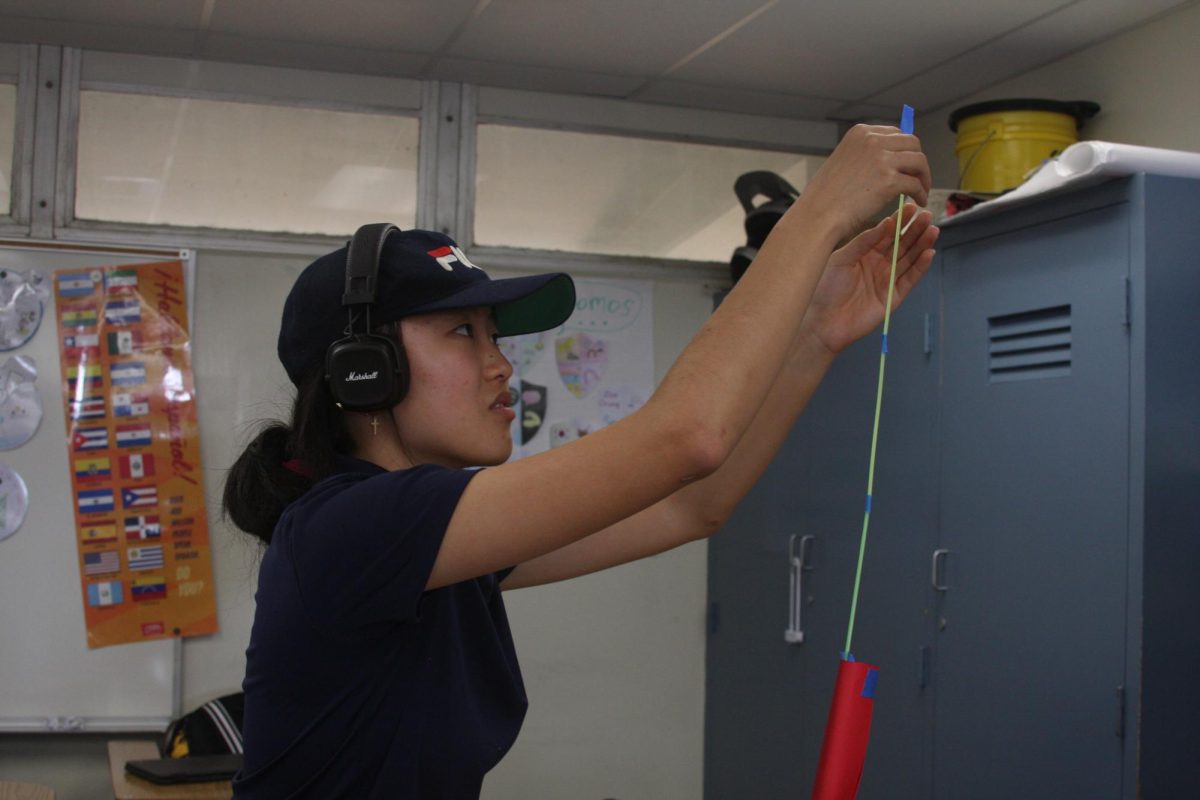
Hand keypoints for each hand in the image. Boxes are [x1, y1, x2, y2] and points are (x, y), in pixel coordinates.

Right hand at [792, 124, 931, 242]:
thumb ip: (866, 154)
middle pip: (912, 143)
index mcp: (861, 133)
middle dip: (918, 161)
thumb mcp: (843, 160)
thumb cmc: (826, 195)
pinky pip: (916, 184)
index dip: (905, 149)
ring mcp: (882, 159)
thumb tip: (889, 158)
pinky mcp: (889, 181)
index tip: (908, 163)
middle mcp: (873, 141)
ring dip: (924, 177)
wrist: (818, 214)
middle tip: (918, 178)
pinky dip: (921, 193)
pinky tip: (918, 201)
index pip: (896, 133)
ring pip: (919, 161)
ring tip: (921, 191)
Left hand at [800, 204, 938, 355]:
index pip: (886, 234)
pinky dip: (920, 267)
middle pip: (901, 244)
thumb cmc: (825, 289)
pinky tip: (928, 253)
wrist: (822, 322)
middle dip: (914, 230)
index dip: (898, 221)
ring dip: (922, 245)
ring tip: (932, 230)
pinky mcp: (893, 297)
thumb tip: (885, 223)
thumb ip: (863, 241)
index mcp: (864, 253)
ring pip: (909, 259)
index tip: (910, 207)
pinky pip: (910, 279)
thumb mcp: (842, 258)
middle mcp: (877, 265)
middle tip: (927, 215)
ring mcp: (886, 280)